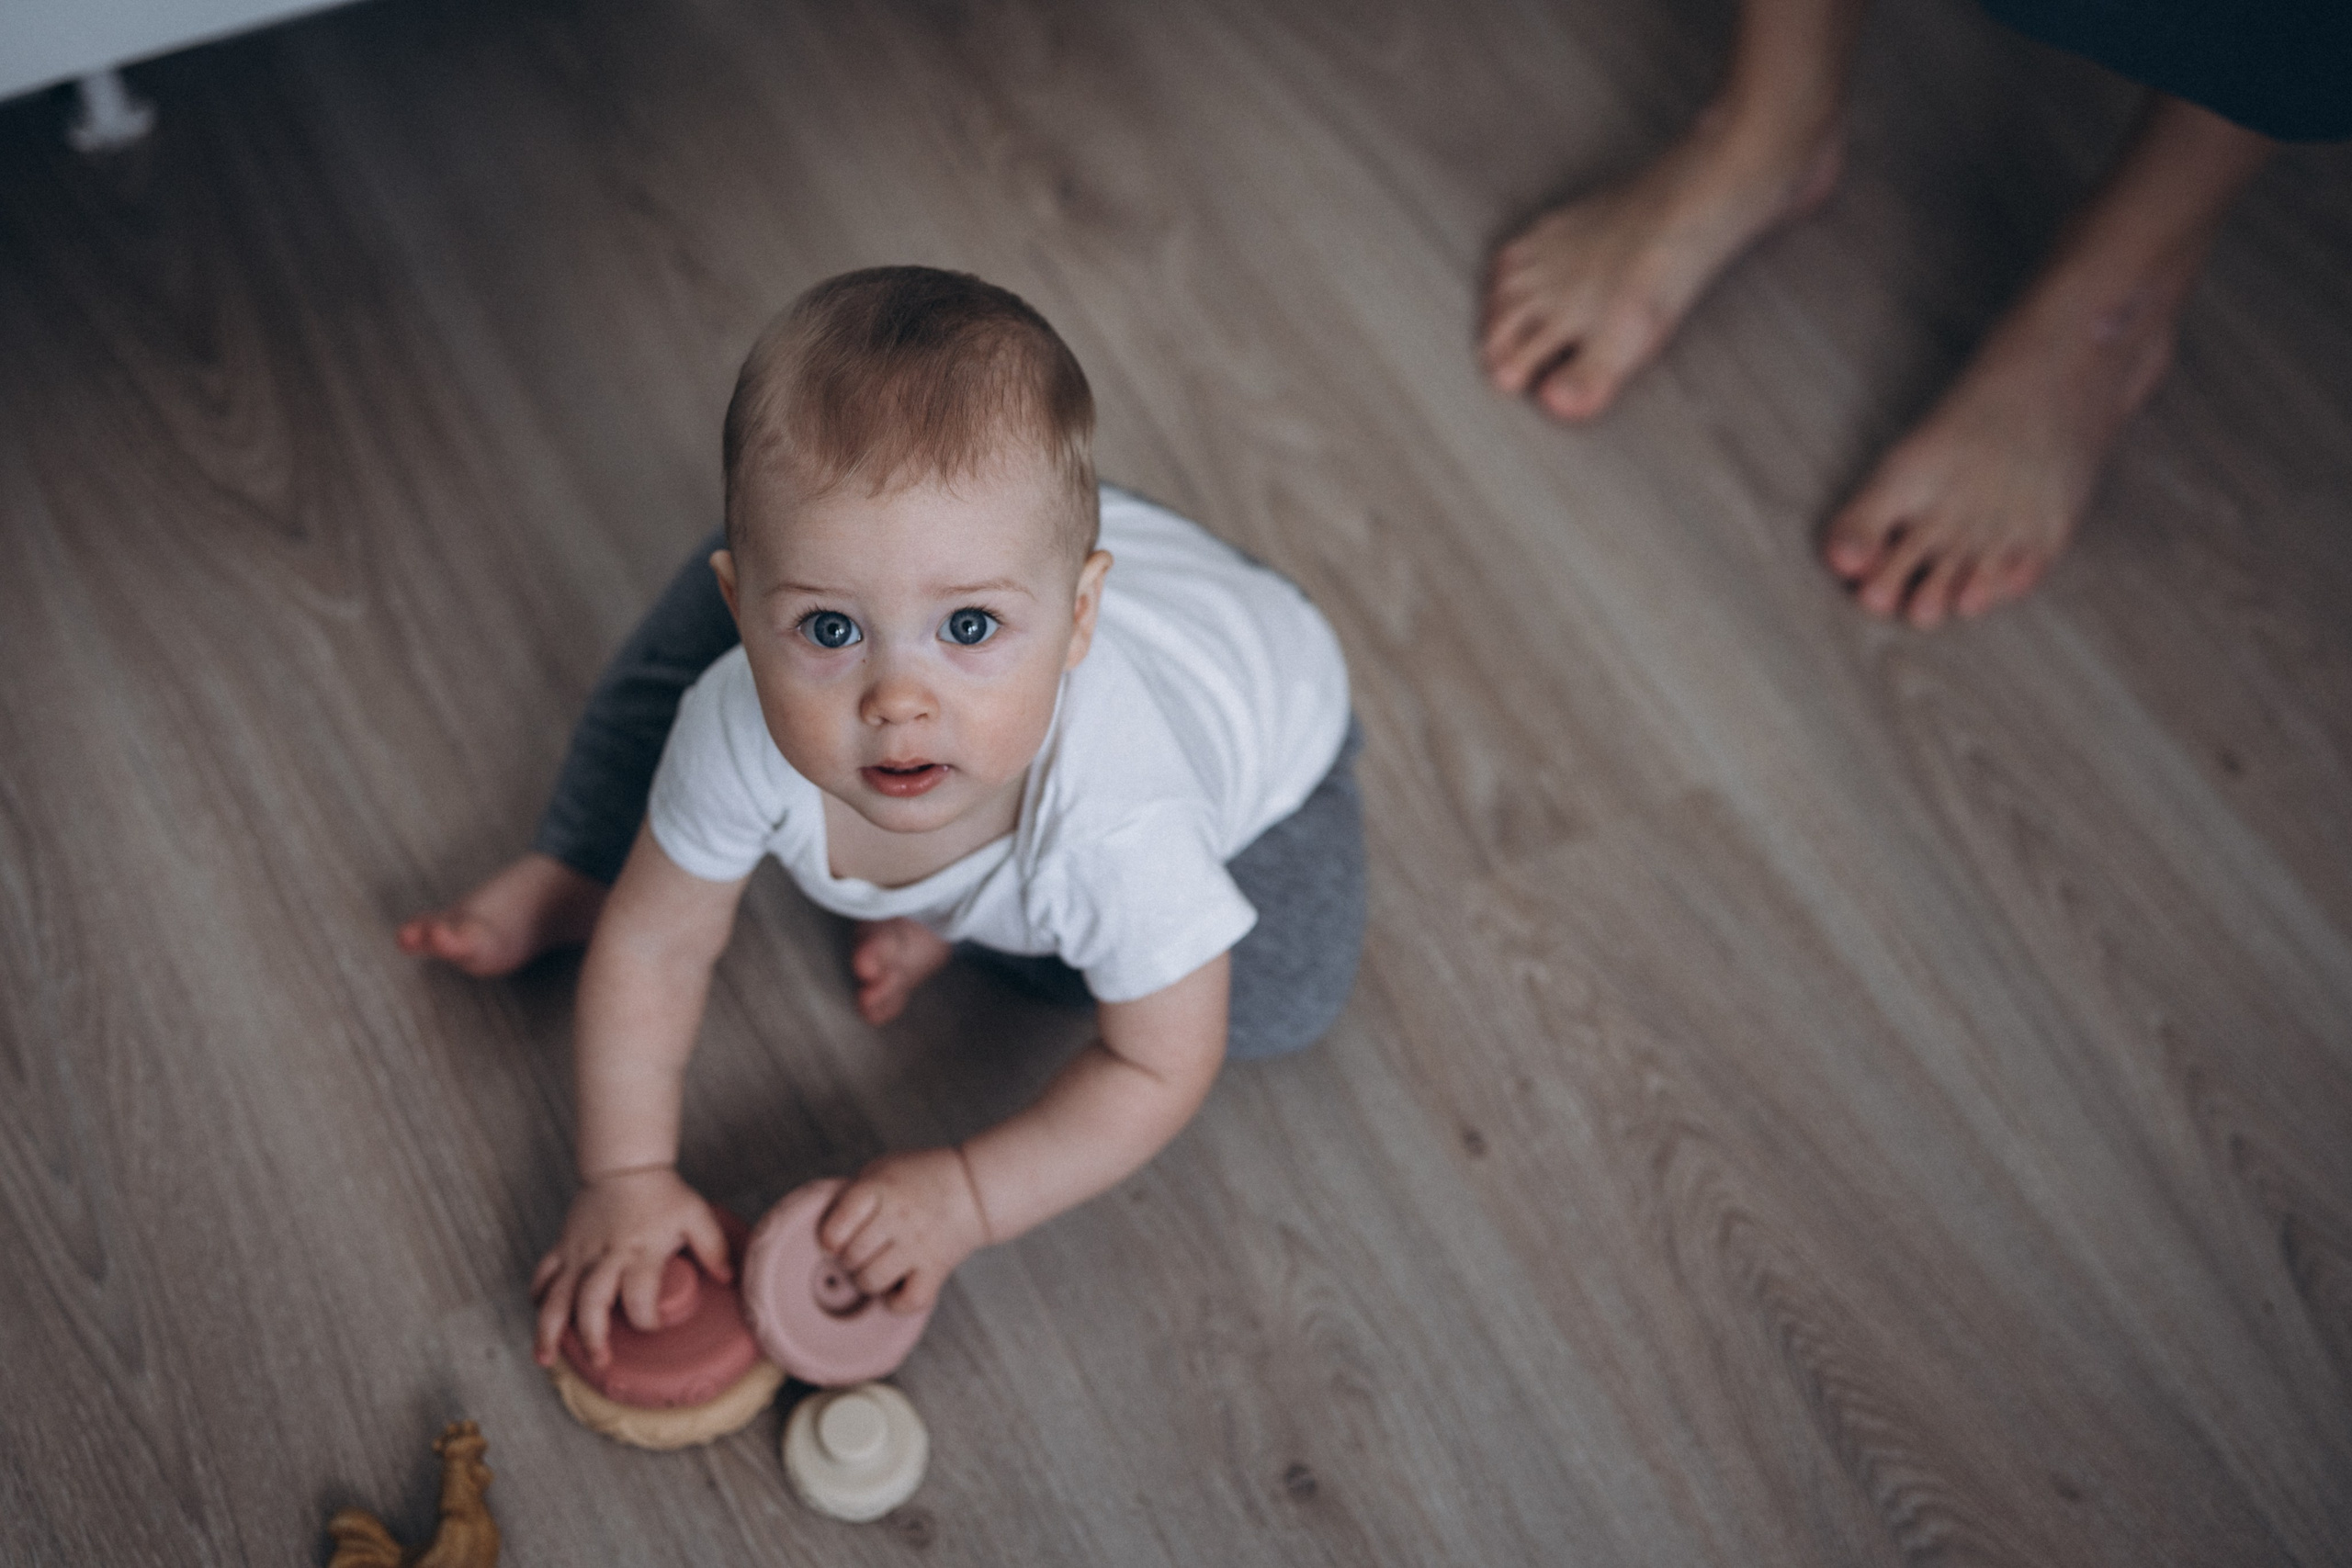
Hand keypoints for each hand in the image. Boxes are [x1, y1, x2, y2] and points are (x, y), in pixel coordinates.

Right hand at [531, 1166, 729, 1369]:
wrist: (625, 1165)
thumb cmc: (662, 1193)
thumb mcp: (696, 1215)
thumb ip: (713, 1247)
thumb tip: (728, 1278)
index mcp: (640, 1251)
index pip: (639, 1295)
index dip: (647, 1319)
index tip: (655, 1328)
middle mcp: (606, 1256)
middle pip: (591, 1303)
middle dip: (592, 1337)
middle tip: (601, 1361)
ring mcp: (580, 1253)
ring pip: (557, 1295)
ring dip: (550, 1330)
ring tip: (547, 1359)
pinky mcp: (564, 1246)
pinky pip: (543, 1274)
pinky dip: (538, 1297)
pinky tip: (541, 1317)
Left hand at [818, 1148, 988, 1312]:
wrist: (975, 1187)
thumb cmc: (922, 1176)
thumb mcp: (882, 1169)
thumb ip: (854, 1193)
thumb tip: (822, 1226)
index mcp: (879, 1189)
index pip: (836, 1226)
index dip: (828, 1239)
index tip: (833, 1240)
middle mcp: (897, 1217)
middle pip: (851, 1257)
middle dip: (848, 1259)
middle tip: (858, 1252)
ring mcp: (917, 1245)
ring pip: (871, 1281)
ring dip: (866, 1280)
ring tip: (875, 1268)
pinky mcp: (936, 1268)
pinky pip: (907, 1302)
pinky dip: (897, 1302)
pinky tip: (897, 1286)